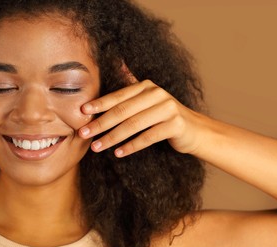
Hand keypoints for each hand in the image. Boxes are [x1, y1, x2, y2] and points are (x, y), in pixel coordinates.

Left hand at [78, 79, 205, 156]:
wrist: (194, 130)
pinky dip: (131, 146)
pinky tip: (118, 153)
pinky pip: (148, 137)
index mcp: (146, 87)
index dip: (99, 104)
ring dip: (112, 138)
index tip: (81, 113)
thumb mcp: (148, 99)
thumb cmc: (164, 116)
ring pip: (133, 125)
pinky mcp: (175, 124)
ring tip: (96, 147)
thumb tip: (118, 63)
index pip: (118, 96)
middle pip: (122, 111)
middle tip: (83, 134)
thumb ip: (132, 86)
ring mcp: (167, 108)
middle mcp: (156, 94)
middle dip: (100, 123)